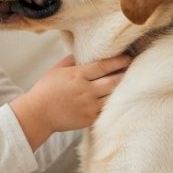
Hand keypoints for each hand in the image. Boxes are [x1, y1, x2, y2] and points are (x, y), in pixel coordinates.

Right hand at [10, 54, 130, 149]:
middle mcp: (86, 90)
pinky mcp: (89, 119)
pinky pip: (106, 111)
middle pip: (113, 81)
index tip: (128, 58)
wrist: (38, 114)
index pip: (103, 66)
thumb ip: (72, 60)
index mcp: (78, 75)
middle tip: (134, 70)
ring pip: (112, 97)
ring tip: (130, 85)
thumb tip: (85, 53)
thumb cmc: (45, 90)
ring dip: (121, 91)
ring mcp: (89, 106)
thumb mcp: (56, 70)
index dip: (118, 61)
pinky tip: (119, 101)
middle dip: (125, 75)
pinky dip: (113, 105)